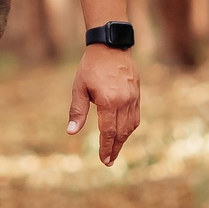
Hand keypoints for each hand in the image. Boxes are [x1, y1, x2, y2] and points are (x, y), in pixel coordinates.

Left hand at [66, 45, 140, 166]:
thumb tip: (71, 132)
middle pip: (121, 133)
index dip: (105, 147)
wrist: (111, 46)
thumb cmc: (91, 67)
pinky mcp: (137, 94)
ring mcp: (133, 98)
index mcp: (109, 102)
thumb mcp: (79, 88)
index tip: (103, 160)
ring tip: (115, 150)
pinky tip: (123, 133)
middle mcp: (124, 102)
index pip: (108, 132)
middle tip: (108, 161)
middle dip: (115, 148)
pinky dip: (129, 128)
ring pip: (130, 126)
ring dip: (123, 140)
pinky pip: (135, 117)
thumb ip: (77, 111)